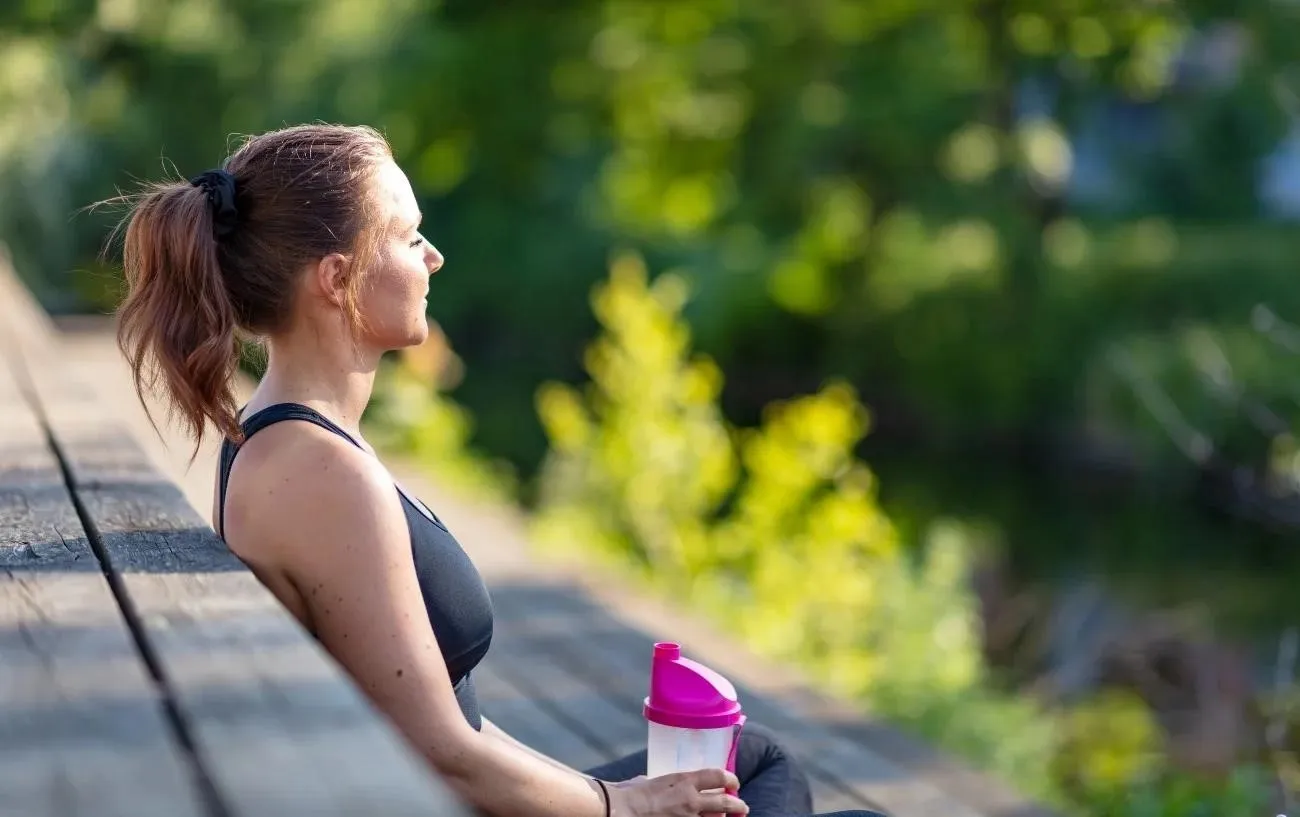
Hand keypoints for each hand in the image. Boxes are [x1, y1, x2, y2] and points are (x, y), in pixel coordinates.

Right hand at [607, 769, 747, 815]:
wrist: (620, 810)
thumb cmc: (630, 793)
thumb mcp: (650, 780)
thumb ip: (664, 783)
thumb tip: (663, 785)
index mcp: (683, 781)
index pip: (717, 776)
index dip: (730, 779)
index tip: (734, 782)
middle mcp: (690, 800)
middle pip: (725, 802)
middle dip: (737, 805)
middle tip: (742, 806)